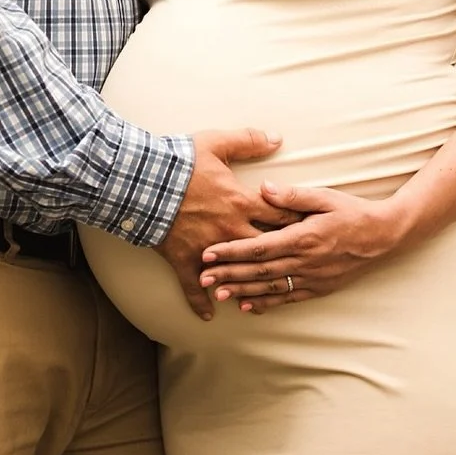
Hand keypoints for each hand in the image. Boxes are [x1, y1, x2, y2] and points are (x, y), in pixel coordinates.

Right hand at [155, 129, 292, 319]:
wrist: (142, 183)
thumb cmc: (179, 162)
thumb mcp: (216, 142)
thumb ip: (248, 141)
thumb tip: (276, 138)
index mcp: (241, 202)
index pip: (280, 215)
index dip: (298, 221)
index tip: (313, 228)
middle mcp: (230, 229)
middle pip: (266, 248)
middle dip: (284, 255)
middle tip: (300, 263)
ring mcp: (208, 248)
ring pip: (236, 271)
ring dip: (248, 283)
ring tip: (261, 295)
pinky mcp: (184, 261)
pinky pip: (194, 288)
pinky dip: (201, 303)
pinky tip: (209, 315)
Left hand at [199, 180, 407, 311]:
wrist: (383, 235)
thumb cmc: (352, 212)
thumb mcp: (324, 196)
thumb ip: (292, 195)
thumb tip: (263, 188)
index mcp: (303, 237)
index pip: (259, 247)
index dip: (232, 251)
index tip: (208, 253)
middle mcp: (305, 261)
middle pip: (259, 270)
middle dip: (229, 274)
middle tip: (203, 277)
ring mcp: (312, 277)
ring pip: (270, 287)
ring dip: (243, 291)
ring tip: (218, 294)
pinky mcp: (318, 287)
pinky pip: (288, 298)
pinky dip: (266, 303)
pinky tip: (249, 306)